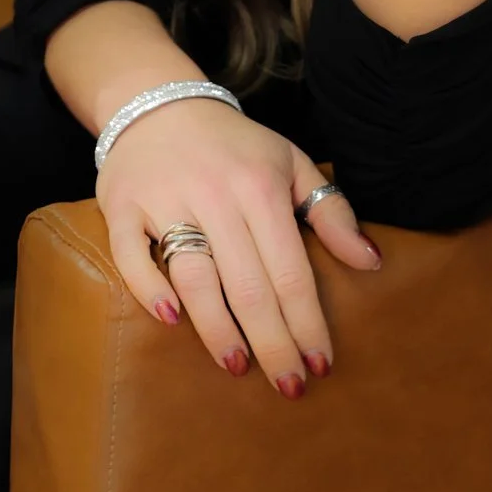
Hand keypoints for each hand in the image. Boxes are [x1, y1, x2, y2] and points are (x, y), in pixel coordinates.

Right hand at [98, 97, 380, 394]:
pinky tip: (170, 322)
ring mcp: (164, 200)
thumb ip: (331, 212)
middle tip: (288, 386)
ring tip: (237, 366)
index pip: (290, 271)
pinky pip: (132, 255)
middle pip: (247, 284)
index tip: (320, 365)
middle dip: (272, 341)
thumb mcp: (291, 164)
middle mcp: (214, 195)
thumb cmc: (235, 148)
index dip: (307, 322)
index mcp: (260, 187)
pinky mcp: (122, 206)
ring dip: (216, 327)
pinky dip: (149, 289)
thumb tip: (370, 264)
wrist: (160, 105)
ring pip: (193, 276)